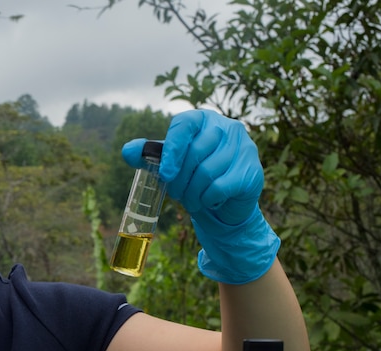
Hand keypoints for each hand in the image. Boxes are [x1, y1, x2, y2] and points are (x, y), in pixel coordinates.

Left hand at [123, 109, 279, 283]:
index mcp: (205, 119)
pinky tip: (206, 201)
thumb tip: (128, 151)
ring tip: (189, 200)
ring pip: (207, 171)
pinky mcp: (253, 171)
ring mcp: (245, 148)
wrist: (225, 201)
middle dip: (180, 179)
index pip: (185, 124)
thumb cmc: (195, 176)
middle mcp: (228, 128)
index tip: (164, 173)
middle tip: (175, 193)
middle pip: (195, 151)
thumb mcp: (171, 163)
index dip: (172, 149)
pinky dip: (207, 199)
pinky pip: (220, 187)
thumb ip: (149, 154)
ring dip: (192, 192)